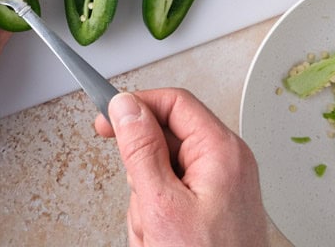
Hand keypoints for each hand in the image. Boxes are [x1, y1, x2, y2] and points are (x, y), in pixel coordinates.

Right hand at [95, 89, 272, 246]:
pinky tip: (163, 240)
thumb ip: (141, 150)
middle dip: (141, 172)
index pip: (173, 101)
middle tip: (142, 203)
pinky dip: (159, 217)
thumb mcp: (161, 204)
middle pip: (165, 138)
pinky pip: (172, 196)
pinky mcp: (214, 207)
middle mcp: (228, 161)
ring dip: (148, 204)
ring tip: (157, 234)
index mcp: (222, 150)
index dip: (135, 105)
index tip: (107, 119)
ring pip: (163, 172)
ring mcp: (222, 185)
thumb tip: (126, 107)